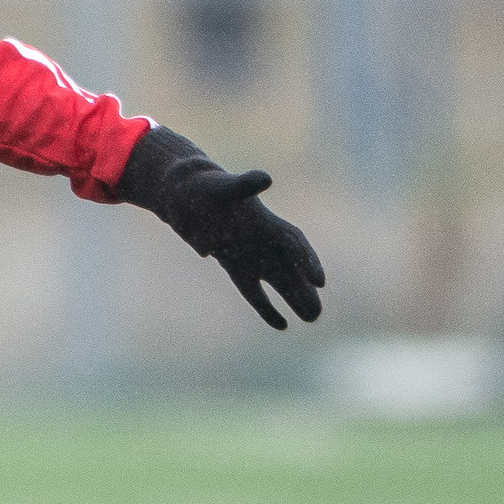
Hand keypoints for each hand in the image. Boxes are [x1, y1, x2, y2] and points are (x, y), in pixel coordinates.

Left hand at [117, 125, 323, 329]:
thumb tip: (265, 179)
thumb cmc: (207, 187)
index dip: (307, 261)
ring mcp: (249, 254)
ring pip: (278, 281)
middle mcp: (262, 241)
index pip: (294, 243)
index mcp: (266, 222)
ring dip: (294, 299)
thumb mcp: (225, 186)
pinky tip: (282, 325)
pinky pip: (254, 291)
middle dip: (304, 289)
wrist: (185, 192)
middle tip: (316, 314)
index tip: (319, 281)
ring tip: (312, 318)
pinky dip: (266, 307)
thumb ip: (245, 184)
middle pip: (291, 268)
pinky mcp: (233, 265)